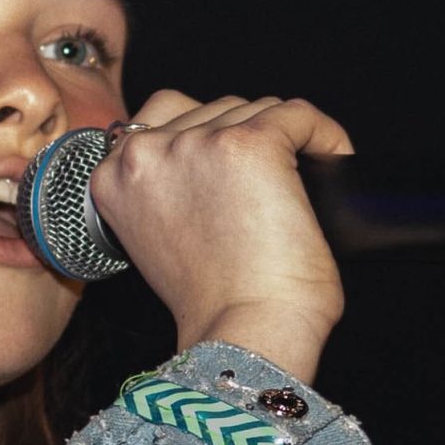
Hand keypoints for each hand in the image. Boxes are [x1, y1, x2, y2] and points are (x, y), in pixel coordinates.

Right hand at [88, 91, 351, 383]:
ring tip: (300, 184)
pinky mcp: (251, 143)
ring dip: (283, 140)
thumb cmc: (210, 307)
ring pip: (254, 110)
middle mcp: (146, 153)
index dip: (201, 141)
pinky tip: (333, 160)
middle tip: (269, 187)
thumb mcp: (157, 240)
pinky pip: (299, 115)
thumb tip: (206, 162)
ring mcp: (198, 144)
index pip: (156, 121)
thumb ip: (163, 190)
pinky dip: (323, 135)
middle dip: (243, 141)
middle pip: (210, 110)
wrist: (242, 335)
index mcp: (111, 178)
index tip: (229, 171)